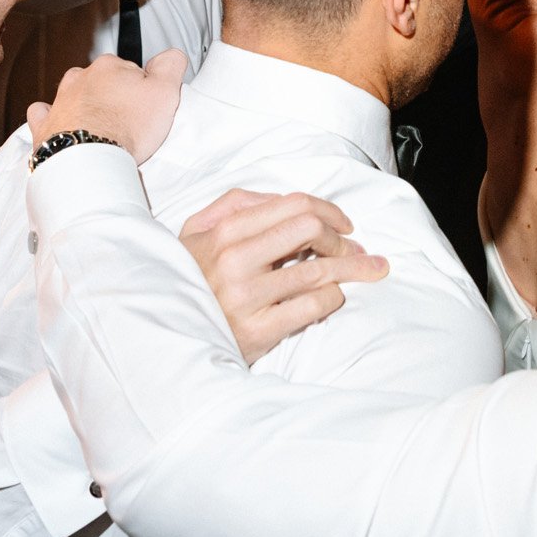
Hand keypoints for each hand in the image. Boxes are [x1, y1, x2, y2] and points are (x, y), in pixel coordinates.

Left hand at [25, 50, 186, 165]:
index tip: (146, 106)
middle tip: (128, 120)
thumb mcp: (165, 92)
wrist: (90, 159)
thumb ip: (171, 65)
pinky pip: (43, 113)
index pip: (130, 70)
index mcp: (109, 67)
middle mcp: (81, 79)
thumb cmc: (125, 128)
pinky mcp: (45, 125)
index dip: (141, 89)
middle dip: (113, 96)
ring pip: (74, 93)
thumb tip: (172, 54)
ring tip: (101, 126)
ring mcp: (61, 101)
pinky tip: (63, 125)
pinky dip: (51, 117)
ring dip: (86, 104)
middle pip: (102, 81)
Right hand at [180, 188, 388, 363]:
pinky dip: (332, 298)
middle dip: (342, 238)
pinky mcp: (259, 331)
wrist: (165, 335)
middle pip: (310, 229)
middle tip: (356, 248)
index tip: (345, 224)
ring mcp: (248, 297)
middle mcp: (236, 260)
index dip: (329, 210)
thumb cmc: (188, 277)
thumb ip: (236, 204)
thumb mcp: (197, 231)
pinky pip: (313, 307)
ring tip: (371, 269)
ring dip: (351, 267)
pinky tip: (334, 297)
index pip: (293, 205)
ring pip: (318, 271)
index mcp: (226, 231)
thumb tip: (284, 200)